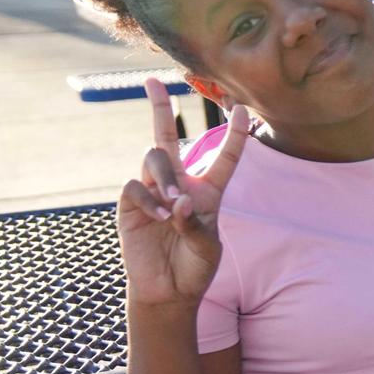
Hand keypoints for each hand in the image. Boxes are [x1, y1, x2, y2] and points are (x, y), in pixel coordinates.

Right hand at [116, 79, 248, 307]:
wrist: (168, 292)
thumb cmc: (195, 269)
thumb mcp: (207, 247)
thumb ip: (196, 223)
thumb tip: (178, 200)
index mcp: (208, 191)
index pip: (225, 157)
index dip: (235, 135)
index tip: (243, 109)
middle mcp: (178, 184)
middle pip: (168, 137)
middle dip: (159, 108)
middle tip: (154, 80)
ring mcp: (151, 192)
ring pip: (154, 158)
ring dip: (165, 176)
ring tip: (172, 204)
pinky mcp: (130, 205)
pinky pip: (135, 186)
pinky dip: (149, 199)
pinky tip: (159, 218)